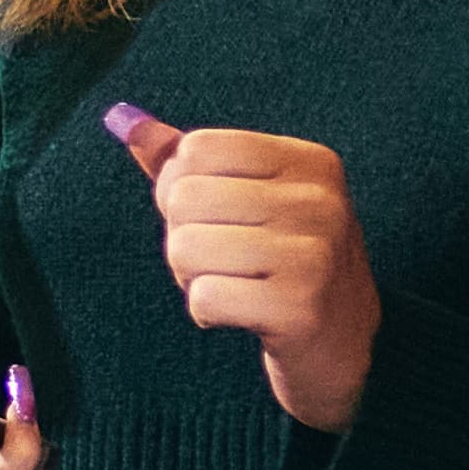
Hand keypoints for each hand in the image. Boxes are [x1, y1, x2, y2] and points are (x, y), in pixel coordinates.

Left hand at [115, 109, 374, 433]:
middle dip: (185, 237)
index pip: (196, 149)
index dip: (182, 189)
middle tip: (227, 262)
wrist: (343, 347)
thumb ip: (187, 161)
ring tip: (236, 286)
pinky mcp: (299, 307)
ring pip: (184, 247)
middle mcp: (319, 200)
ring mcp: (315, 253)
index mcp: (309, 162)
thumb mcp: (250, 199)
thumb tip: (125, 122)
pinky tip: (245, 315)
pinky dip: (207, 312)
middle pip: (183, 198)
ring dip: (193, 277)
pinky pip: (203, 298)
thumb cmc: (284, 263)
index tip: (218, 219)